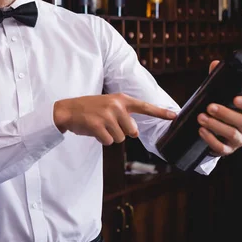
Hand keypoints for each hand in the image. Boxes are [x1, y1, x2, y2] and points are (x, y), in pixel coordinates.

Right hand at [53, 93, 176, 145]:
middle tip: (107, 124)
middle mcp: (116, 106)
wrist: (67, 110)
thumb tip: (134, 132)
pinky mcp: (98, 125)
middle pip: (132, 132)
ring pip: (120, 138)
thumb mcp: (108, 105)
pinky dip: (101, 140)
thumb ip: (123, 114)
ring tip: (99, 126)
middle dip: (121, 132)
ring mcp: (107, 115)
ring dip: (110, 136)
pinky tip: (94, 130)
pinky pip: (108, 141)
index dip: (160, 112)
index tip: (174, 116)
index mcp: (121, 100)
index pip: (144, 106)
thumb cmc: (89, 109)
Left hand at [197, 60, 241, 155]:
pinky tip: (201, 131)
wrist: (209, 130)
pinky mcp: (227, 150)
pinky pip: (222, 148)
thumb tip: (215, 64)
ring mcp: (238, 140)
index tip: (235, 98)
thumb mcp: (217, 94)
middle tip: (209, 107)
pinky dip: (210, 139)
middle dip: (225, 113)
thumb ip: (216, 79)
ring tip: (200, 118)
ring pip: (233, 135)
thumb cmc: (218, 108)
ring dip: (216, 125)